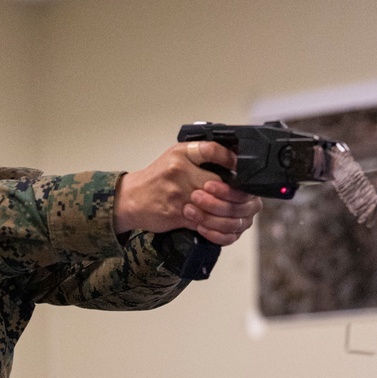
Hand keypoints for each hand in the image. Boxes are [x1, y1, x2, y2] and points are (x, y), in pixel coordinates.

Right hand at [115, 141, 261, 247]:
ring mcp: (178, 193)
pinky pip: (203, 223)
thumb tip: (232, 160)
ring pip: (214, 206)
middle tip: (246, 200)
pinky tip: (220, 225)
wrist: (130, 198)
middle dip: (236, 195)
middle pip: (220, 183)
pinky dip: (215, 227)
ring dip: (228, 214)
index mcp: (182, 153)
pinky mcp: (176, 213)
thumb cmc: (156, 178)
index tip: (241, 168)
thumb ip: (201, 155)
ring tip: (236, 215)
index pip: (213, 150)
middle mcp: (180, 171)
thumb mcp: (176, 156)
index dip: (231, 160)